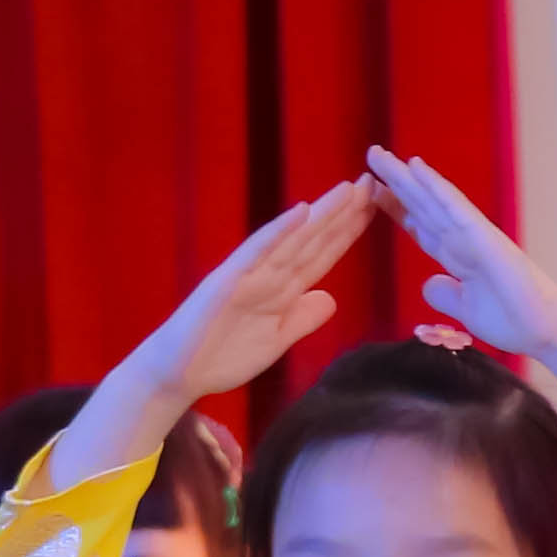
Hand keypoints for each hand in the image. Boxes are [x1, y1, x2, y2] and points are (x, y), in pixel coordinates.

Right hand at [112, 178, 378, 416]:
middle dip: (343, 213)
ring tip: (348, 189)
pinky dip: (279, 232)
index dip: (348, 231)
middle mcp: (267, 274)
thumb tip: (329, 298)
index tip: (376, 207)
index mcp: (281, 288)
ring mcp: (248, 274)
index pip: (322, 254)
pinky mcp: (228, 282)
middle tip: (374, 182)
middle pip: (313, 239)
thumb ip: (302, 317)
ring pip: (292, 239)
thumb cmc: (222, 354)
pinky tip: (301, 212)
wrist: (179, 374)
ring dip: (320, 214)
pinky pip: (258, 253)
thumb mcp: (278, 338)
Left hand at [369, 147, 556, 378]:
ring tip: (378, 154)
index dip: (398, 209)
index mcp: (460, 258)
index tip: (373, 192)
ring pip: (433, 201)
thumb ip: (447, 294)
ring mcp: (476, 236)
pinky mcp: (486, 238)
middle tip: (372, 156)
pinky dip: (435, 187)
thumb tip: (429, 282)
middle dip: (396, 184)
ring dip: (406, 177)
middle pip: (423, 207)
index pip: (423, 227)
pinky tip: (416, 167)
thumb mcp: (467, 310)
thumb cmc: (516, 322)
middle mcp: (465, 241)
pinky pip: (456, 208)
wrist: (548, 332)